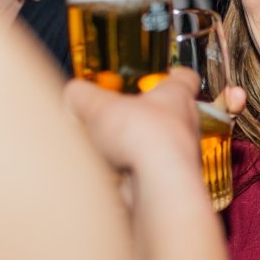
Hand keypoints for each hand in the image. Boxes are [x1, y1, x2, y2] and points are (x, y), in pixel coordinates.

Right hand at [64, 68, 204, 173]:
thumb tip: (73, 95)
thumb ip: (82, 95)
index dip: (175, 76)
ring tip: (109, 151)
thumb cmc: (144, 138)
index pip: (185, 79)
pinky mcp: (170, 184)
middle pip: (171, 115)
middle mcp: (186, 127)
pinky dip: (131, 175)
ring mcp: (181, 158)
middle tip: (123, 116)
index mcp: (176, 97)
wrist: (158, 185)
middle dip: (146, 117)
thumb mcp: (97, 105)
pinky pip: (150, 175)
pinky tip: (112, 176)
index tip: (170, 74)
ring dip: (138, 149)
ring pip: (160, 148)